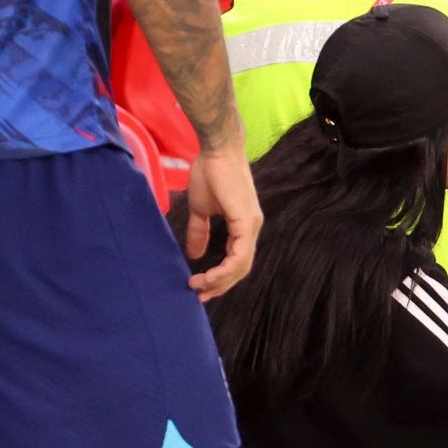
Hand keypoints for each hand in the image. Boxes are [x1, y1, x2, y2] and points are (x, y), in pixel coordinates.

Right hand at [184, 143, 263, 301]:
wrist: (216, 150)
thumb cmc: (210, 173)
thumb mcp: (201, 209)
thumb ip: (199, 232)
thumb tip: (195, 255)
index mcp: (244, 226)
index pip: (237, 260)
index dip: (220, 277)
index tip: (200, 287)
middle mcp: (252, 229)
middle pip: (241, 269)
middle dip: (220, 286)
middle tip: (200, 296)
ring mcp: (252, 226)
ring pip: (241, 265)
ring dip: (219, 281)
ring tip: (198, 287)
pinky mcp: (246, 222)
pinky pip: (239, 254)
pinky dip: (224, 269)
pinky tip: (208, 276)